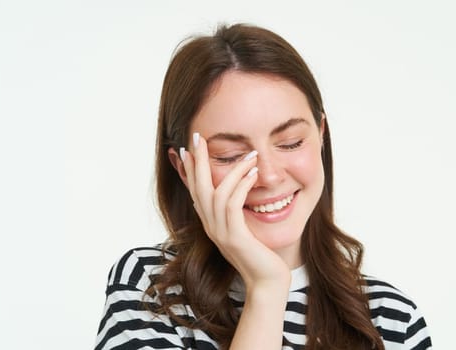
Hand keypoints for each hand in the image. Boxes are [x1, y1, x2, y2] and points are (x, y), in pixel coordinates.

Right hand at [179, 132, 290, 290]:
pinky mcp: (234, 238)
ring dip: (233, 170)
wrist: (267, 283)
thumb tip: (236, 192)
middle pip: (197, 187)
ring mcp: (220, 233)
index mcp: (211, 223)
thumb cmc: (261, 255)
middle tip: (198, 137)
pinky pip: (232, 205)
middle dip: (198, 161)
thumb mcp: (245, 229)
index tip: (188, 148)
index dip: (190, 169)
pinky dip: (241, 186)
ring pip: (216, 193)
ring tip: (249, 155)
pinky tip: (253, 173)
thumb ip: (237, 212)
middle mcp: (210, 226)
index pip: (195, 190)